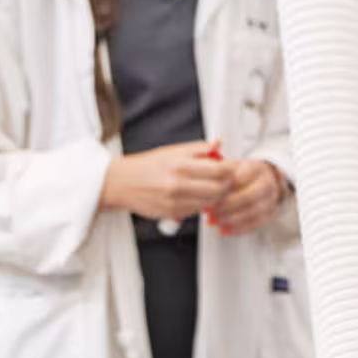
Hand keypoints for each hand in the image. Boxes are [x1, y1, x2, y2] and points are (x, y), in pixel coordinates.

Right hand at [100, 140, 233, 221]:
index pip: (220, 169)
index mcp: (181, 165)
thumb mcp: (174, 150)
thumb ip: (199, 148)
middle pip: (219, 189)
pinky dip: (202, 205)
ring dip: (217, 197)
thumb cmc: (148, 165)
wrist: (121, 183)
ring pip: (210, 202)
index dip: (233, 169)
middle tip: (229, 180)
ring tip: (214, 188)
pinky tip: (199, 197)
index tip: (236, 168)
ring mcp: (175, 201)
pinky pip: (196, 211)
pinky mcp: (171, 213)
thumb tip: (219, 144)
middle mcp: (178, 184)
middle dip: (228, 185)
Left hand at [206, 159, 287, 237]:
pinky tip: (225, 230)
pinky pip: (257, 223)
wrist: (265, 179)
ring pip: (254, 211)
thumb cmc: (242, 174)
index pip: (240, 177)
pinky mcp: (270, 212)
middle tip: (212, 211)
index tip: (210, 193)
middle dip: (228, 206)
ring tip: (217, 221)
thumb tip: (204, 183)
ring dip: (233, 219)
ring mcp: (271, 198)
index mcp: (255, 168)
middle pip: (249, 196)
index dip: (224, 187)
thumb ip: (219, 173)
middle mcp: (267, 182)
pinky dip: (240, 228)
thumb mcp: (232, 166)